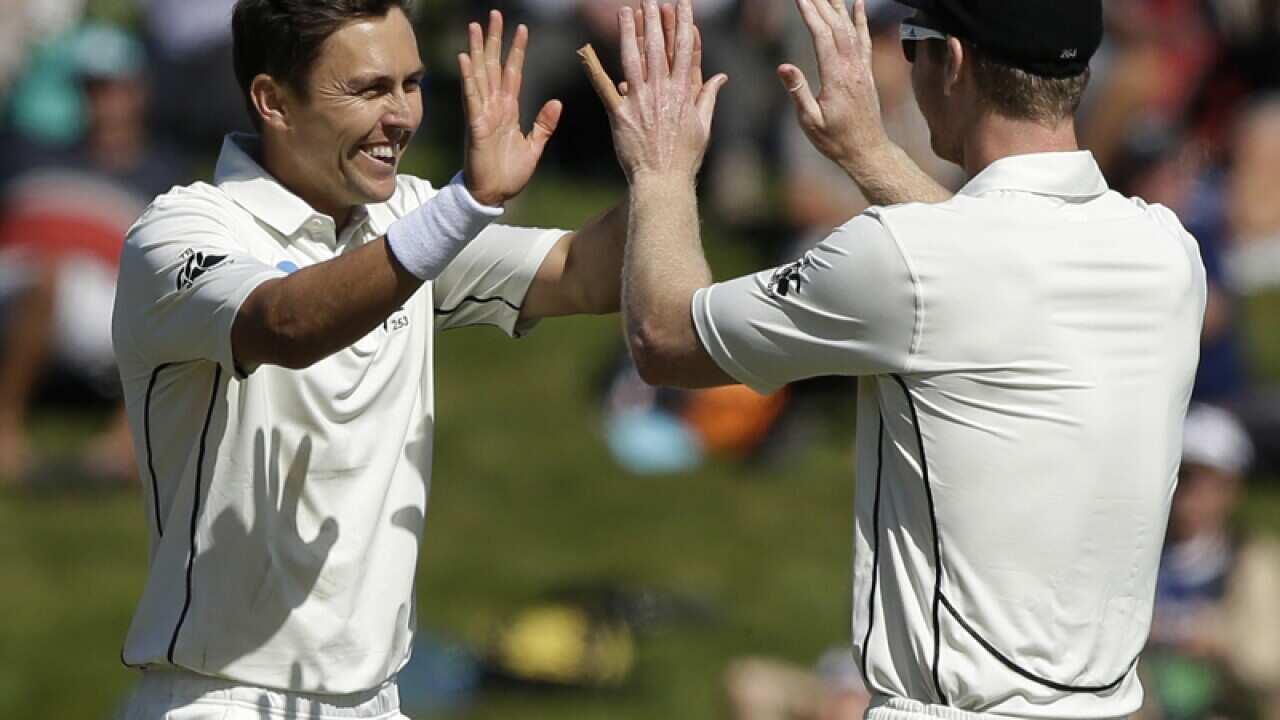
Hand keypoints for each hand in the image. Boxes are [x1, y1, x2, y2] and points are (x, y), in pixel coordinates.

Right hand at [459, 11, 561, 206]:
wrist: (494, 195)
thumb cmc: (510, 174)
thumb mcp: (534, 147)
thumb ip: (544, 124)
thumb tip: (556, 102)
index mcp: (508, 110)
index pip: (513, 73)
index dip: (516, 51)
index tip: (521, 29)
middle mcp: (494, 107)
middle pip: (494, 65)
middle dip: (494, 40)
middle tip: (494, 15)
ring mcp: (483, 114)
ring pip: (480, 74)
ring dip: (477, 50)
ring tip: (475, 26)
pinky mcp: (476, 125)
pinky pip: (472, 97)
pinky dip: (469, 78)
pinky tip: (465, 58)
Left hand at [588, 0, 727, 185]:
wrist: (663, 181)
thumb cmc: (685, 158)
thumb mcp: (703, 126)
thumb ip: (708, 97)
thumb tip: (721, 77)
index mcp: (683, 92)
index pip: (684, 50)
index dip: (683, 24)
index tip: (682, 4)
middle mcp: (662, 91)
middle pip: (658, 47)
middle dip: (655, 20)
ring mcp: (640, 100)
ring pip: (633, 58)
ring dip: (629, 32)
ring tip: (625, 11)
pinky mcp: (620, 113)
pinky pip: (604, 87)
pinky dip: (593, 68)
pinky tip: (585, 49)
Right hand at [779, 0, 889, 172]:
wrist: (867, 150)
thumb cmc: (835, 140)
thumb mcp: (810, 121)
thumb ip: (798, 92)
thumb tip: (783, 66)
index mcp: (836, 78)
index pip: (821, 36)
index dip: (810, 14)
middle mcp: (852, 68)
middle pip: (836, 27)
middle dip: (821, 3)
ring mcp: (861, 68)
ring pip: (850, 29)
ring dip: (837, 6)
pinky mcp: (866, 72)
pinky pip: (864, 39)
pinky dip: (860, 20)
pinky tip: (857, 4)